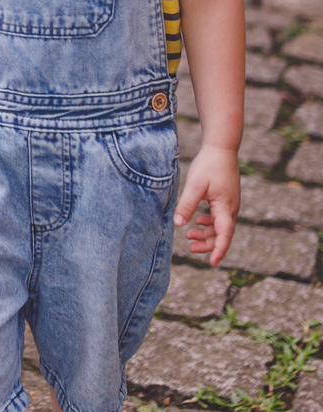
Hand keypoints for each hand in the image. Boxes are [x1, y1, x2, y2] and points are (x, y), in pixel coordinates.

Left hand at [174, 144, 239, 266]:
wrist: (222, 148)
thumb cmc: (209, 165)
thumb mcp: (195, 186)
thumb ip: (187, 205)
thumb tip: (179, 225)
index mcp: (226, 207)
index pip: (225, 234)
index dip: (219, 250)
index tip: (212, 263)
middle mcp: (232, 208)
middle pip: (222, 234)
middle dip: (208, 243)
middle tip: (191, 248)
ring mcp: (230, 204)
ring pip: (220, 226)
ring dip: (206, 233)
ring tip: (189, 235)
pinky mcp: (226, 199)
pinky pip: (220, 217)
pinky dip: (209, 223)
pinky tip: (197, 220)